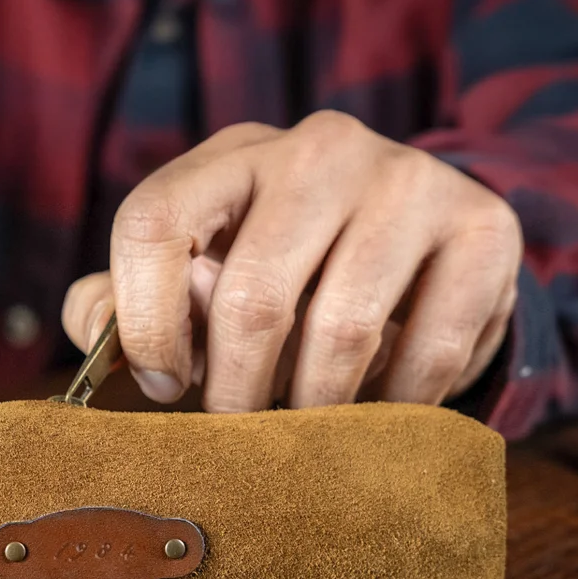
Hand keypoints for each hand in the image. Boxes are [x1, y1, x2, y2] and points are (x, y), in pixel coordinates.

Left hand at [63, 112, 521, 411]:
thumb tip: (96, 333)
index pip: (152, 224)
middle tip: (242, 428)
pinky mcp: (481, 226)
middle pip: (250, 297)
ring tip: (306, 424)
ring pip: (339, 331)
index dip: (145, 324)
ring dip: (314, 408)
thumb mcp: (200, 265)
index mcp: (230, 157)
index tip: (164, 385)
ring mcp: (405, 180)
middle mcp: (317, 150)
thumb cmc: (284, 265)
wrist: (414, 234)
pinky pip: (429, 349)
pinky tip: (376, 409)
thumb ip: (128, 298)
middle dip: (237, 393)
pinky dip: (394, 405)